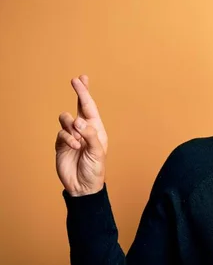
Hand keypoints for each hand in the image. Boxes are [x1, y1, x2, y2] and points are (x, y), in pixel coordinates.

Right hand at [55, 75, 107, 196]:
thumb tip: (78, 120)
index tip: (81, 79)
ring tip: (79, 141)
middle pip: (79, 106)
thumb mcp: (98, 152)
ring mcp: (72, 135)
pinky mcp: (61, 143)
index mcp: (97, 129)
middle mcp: (85, 129)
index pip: (90, 108)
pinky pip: (61, 133)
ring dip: (72, 127)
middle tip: (75, 80)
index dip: (85, 93)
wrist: (83, 186)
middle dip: (79, 93)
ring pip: (66, 119)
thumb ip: (90, 135)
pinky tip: (74, 147)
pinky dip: (68, 139)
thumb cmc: (95, 169)